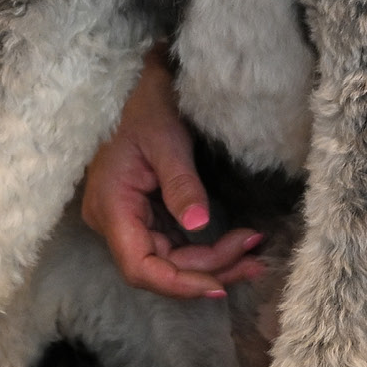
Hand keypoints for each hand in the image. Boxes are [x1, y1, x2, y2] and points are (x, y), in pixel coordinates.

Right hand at [81, 52, 268, 300]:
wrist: (138, 79)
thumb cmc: (147, 102)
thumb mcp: (166, 138)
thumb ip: (181, 184)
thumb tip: (200, 225)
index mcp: (112, 206)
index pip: (140, 267)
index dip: (178, 284)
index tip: (219, 286)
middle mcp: (116, 220)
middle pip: (161, 266)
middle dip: (208, 268)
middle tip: (255, 259)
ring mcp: (131, 217)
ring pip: (171, 257)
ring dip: (212, 261)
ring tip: (254, 256)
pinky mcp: (147, 211)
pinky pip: (175, 241)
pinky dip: (206, 247)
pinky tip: (236, 244)